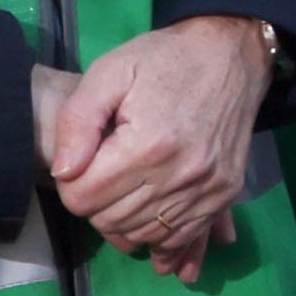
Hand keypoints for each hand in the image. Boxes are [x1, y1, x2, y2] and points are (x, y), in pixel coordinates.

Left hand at [39, 15, 272, 272]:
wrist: (231, 53)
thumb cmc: (164, 59)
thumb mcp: (108, 73)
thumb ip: (76, 123)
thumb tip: (63, 173)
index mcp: (147, 145)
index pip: (84, 199)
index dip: (71, 184)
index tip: (80, 163)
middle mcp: (180, 175)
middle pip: (112, 221)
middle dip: (96, 204)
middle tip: (101, 174)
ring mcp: (207, 189)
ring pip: (145, 235)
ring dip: (125, 223)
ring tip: (124, 195)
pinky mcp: (225, 193)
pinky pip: (184, 236)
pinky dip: (163, 242)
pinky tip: (153, 240)